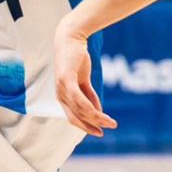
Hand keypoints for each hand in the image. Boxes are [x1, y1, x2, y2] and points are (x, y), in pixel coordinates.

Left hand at [53, 23, 116, 137]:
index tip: (100, 132)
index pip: (74, 118)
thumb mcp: (84, 80)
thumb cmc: (76, 59)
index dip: (86, 127)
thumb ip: (89, 95)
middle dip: (94, 125)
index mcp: (63, 97)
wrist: (70, 39)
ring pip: (81, 110)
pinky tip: (100, 113)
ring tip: (111, 122)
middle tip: (109, 127)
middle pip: (78, 116)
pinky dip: (91, 108)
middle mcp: (60, 95)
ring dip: (97, 118)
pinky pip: (79, 99)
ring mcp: (62, 89)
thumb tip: (98, 112)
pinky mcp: (66, 80)